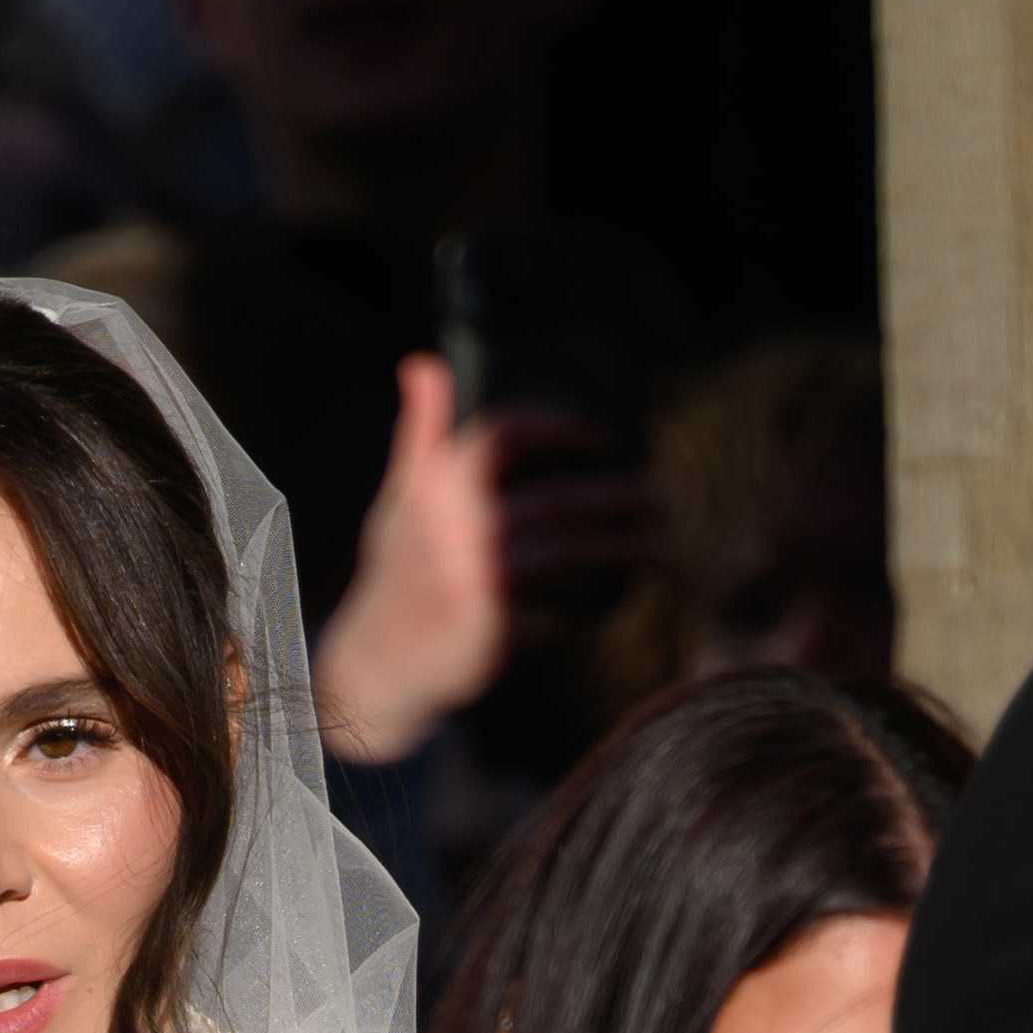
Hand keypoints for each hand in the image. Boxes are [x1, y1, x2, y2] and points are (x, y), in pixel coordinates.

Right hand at [311, 358, 668, 765]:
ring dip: (622, 550)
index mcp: (436, 486)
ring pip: (570, 552)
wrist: (372, 667)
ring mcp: (475, 577)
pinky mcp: (490, 627)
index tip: (601, 441)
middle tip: (657, 502)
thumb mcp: (401, 500)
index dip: (561, 430)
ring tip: (660, 552)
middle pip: (559, 497)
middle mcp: (456, 525)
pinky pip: (554, 618)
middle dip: (616, 498)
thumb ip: (421, 435)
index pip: (509, 434)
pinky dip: (576, 619)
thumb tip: (422, 365)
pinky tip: (601, 615)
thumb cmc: (395, 576)